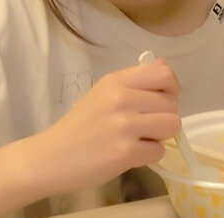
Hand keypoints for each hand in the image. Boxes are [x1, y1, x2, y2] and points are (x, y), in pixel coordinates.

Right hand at [36, 59, 181, 194]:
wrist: (51, 157)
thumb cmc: (79, 126)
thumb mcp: (103, 94)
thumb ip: (135, 82)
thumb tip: (165, 66)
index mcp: (115, 81)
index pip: (163, 73)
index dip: (172, 87)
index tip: (163, 99)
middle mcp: (121, 98)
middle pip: (172, 102)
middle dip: (165, 116)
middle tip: (145, 126)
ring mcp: (124, 125)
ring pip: (172, 125)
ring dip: (161, 136)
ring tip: (141, 139)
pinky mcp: (125, 152)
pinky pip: (159, 151)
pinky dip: (149, 156)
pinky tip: (131, 154)